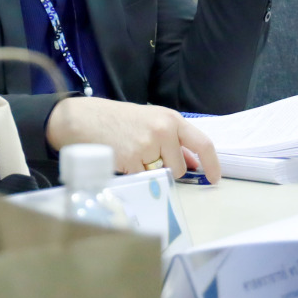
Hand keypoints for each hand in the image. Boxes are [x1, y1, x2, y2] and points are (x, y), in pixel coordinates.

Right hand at [44, 98, 220, 183]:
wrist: (83, 118)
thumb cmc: (116, 120)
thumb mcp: (149, 121)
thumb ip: (172, 140)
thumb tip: (195, 163)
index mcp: (170, 119)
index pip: (202, 143)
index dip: (212, 164)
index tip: (215, 178)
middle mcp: (163, 130)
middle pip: (180, 168)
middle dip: (167, 169)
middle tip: (147, 158)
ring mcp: (148, 145)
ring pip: (162, 176)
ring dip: (150, 173)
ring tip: (132, 155)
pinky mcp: (132, 159)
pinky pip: (143, 179)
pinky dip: (134, 175)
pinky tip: (122, 159)